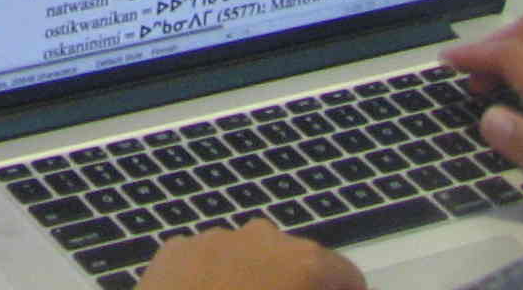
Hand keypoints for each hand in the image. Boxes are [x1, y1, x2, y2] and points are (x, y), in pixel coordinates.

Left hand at [139, 218, 365, 288]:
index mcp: (301, 263)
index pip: (346, 275)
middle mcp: (261, 237)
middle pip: (298, 261)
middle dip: (301, 287)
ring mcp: (214, 237)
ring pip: (251, 257)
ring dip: (257, 280)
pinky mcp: (175, 248)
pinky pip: (210, 261)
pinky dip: (217, 280)